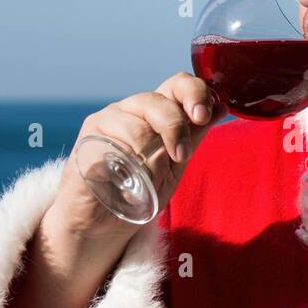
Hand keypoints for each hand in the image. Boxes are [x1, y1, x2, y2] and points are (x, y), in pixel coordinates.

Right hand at [45, 72, 224, 244]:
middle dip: (176, 128)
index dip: (194, 94)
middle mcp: (129, 110)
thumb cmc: (140, 192)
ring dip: (151, 159)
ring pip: (137, 128)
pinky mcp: (86, 141)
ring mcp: (105, 122)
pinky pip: (114, 148)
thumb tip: (221, 107)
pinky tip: (128, 184)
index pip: (177, 85)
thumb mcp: (175, 164)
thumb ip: (193, 136)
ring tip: (149, 181)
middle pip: (157, 101)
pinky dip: (127, 169)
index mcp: (155, 112)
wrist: (103, 222)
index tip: (205, 116)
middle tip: (181, 156)